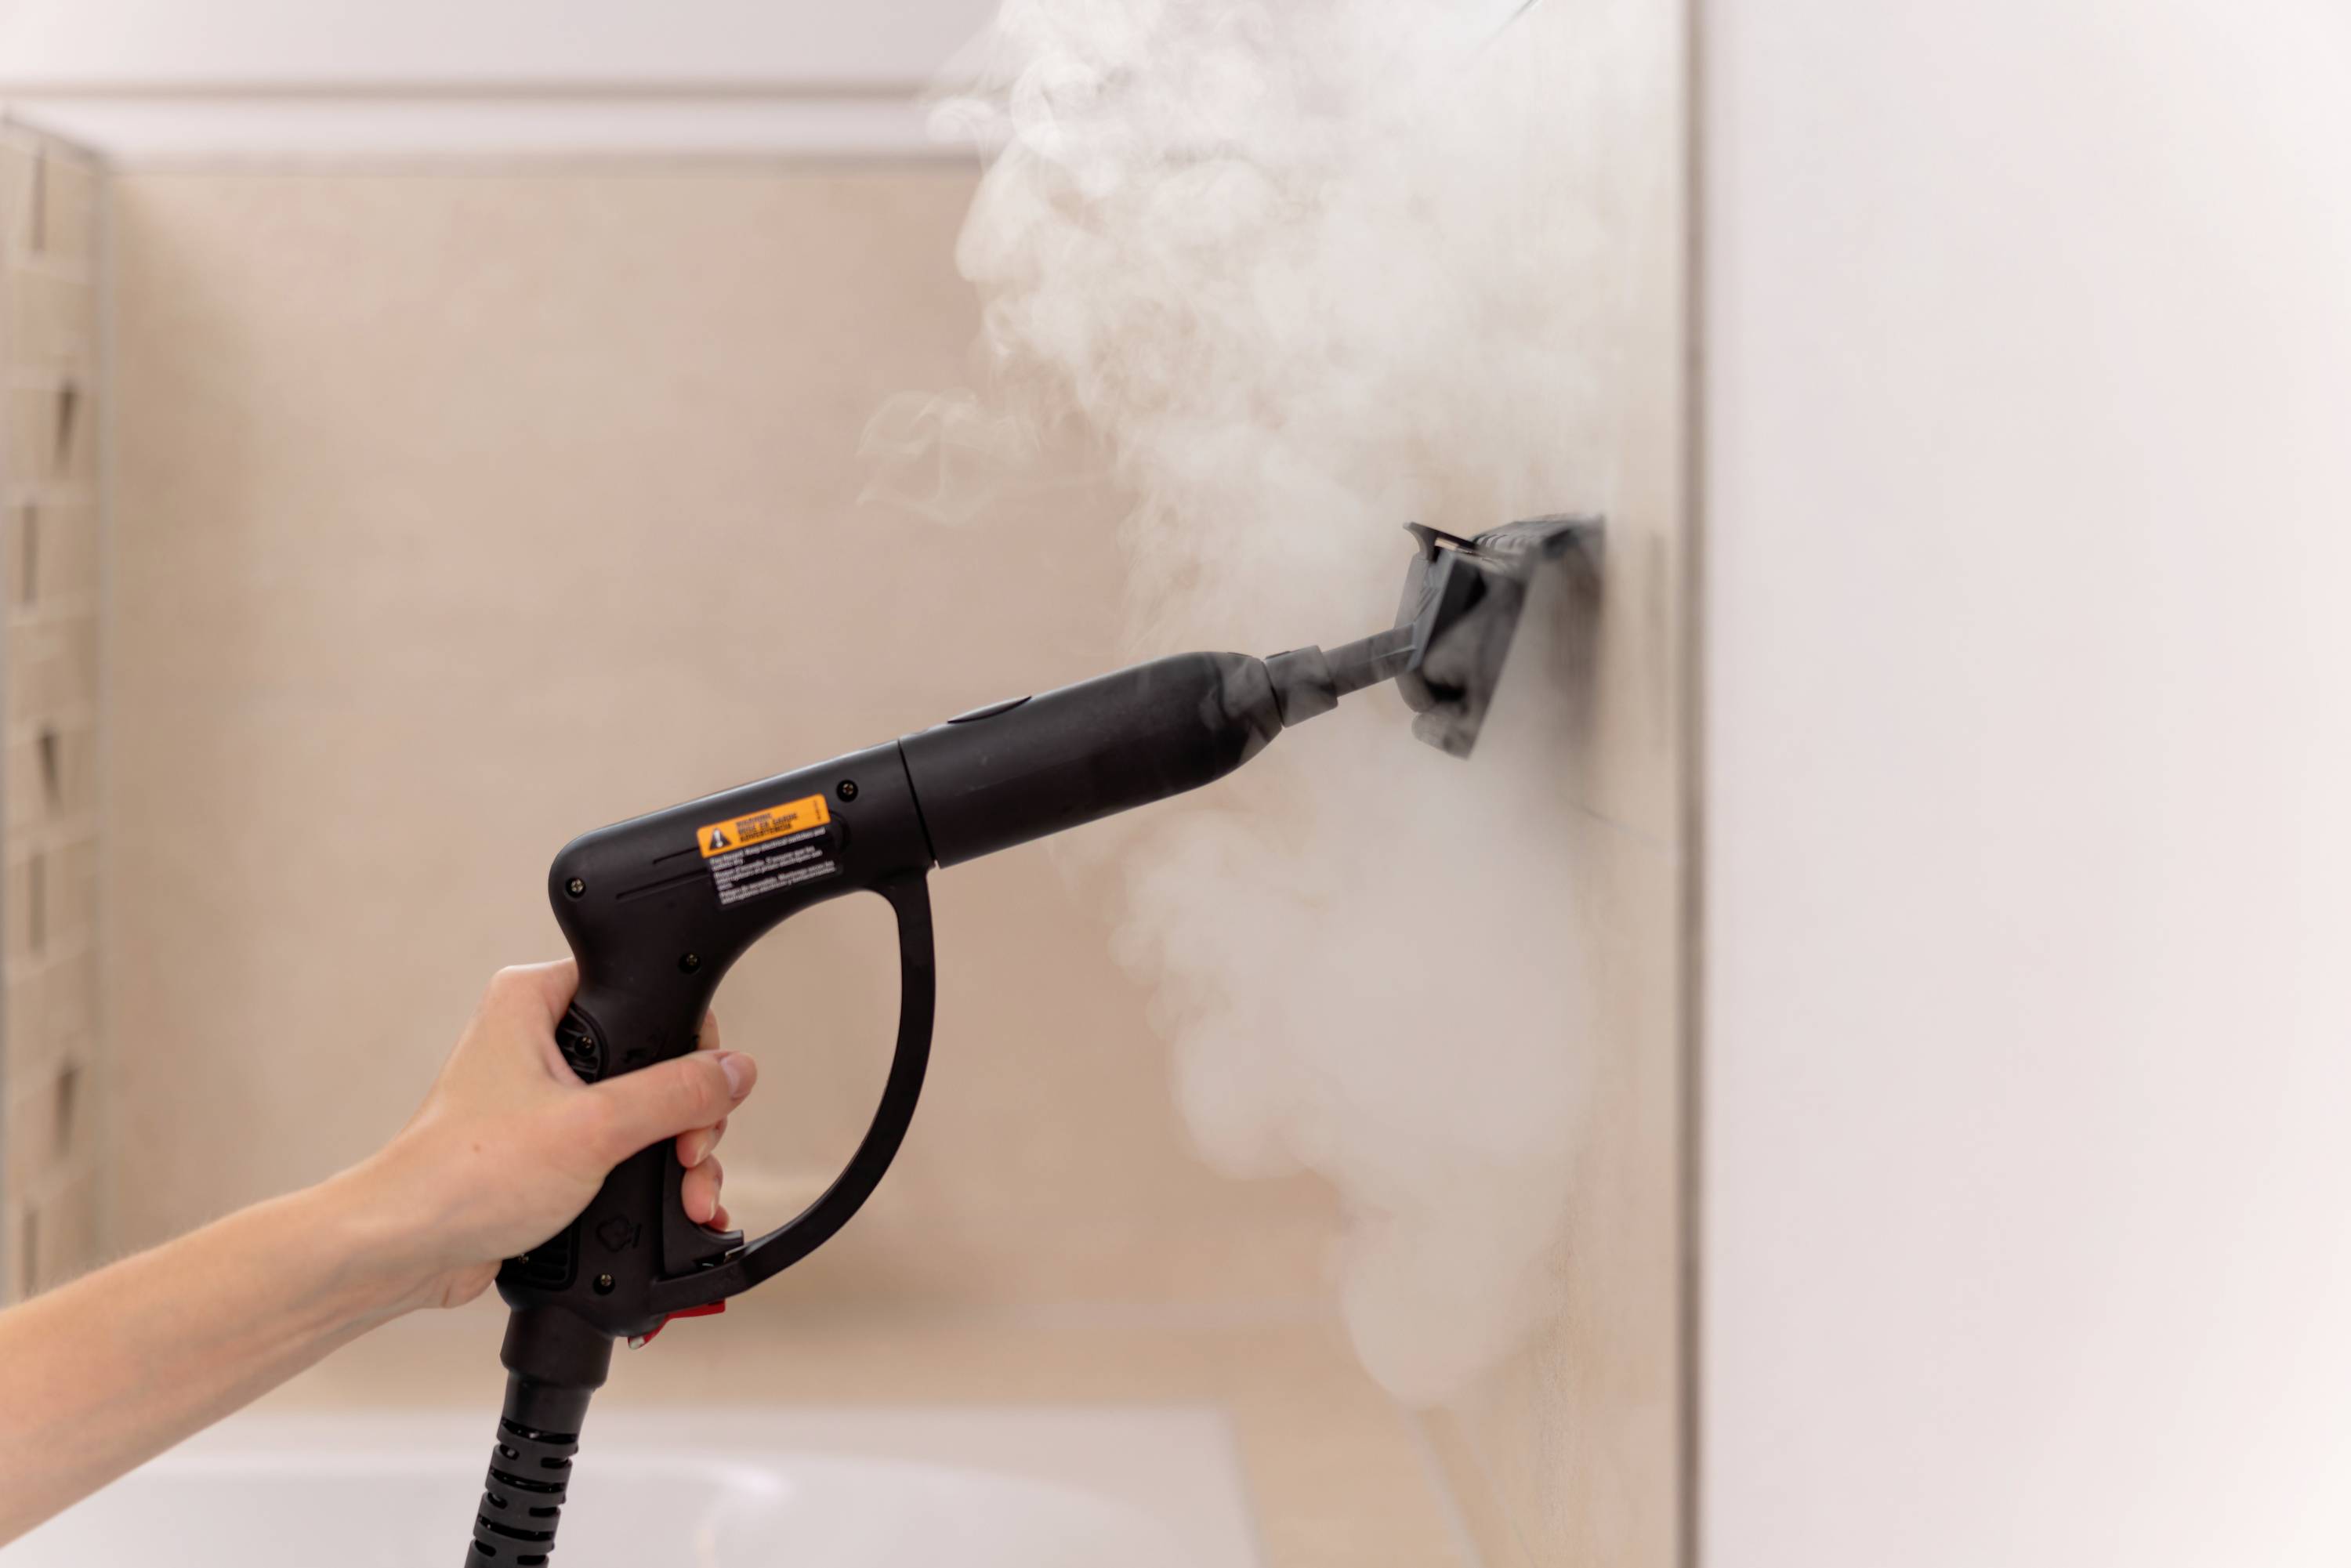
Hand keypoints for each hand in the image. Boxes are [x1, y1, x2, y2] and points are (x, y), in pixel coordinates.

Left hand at [346, 961, 757, 1312]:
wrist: (406, 1251)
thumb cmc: (460, 1177)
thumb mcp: (591, 1129)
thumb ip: (673, 1095)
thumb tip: (734, 1072)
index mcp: (535, 1000)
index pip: (645, 993)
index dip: (688, 1045)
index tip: (704, 1094)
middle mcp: (538, 1038)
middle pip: (655, 1058)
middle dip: (688, 1117)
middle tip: (693, 1153)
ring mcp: (543, 1092)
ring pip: (644, 1108)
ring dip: (676, 1155)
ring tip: (690, 1193)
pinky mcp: (547, 1142)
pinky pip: (620, 1145)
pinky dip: (650, 1176)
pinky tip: (675, 1206)